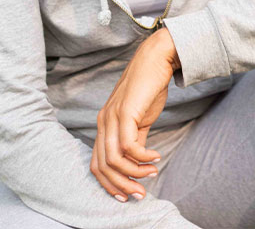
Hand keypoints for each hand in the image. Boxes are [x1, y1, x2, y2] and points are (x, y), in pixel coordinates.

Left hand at [90, 27, 180, 201]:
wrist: (157, 59)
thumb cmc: (149, 87)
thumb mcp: (140, 118)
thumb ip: (136, 139)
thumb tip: (137, 162)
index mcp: (103, 124)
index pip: (97, 164)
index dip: (110, 184)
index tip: (128, 195)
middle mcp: (103, 122)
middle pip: (102, 166)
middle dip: (121, 185)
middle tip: (141, 194)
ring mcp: (112, 117)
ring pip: (114, 159)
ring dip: (134, 174)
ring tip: (152, 174)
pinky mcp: (125, 113)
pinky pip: (129, 146)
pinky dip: (142, 158)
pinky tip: (156, 157)